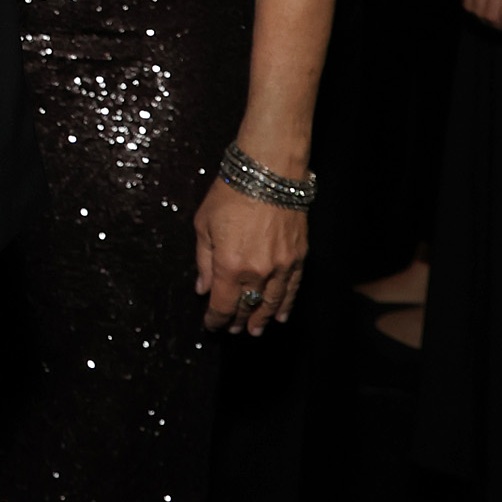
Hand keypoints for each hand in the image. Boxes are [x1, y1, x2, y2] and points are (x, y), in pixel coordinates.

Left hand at [194, 179, 307, 335]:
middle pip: (247, 307)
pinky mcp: (299, 257)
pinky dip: (287, 304)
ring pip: (272, 302)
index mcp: (230, 266)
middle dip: (238, 320)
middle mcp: (258, 272)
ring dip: (263, 319)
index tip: (212, 324)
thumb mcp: (204, 224)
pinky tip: (282, 315)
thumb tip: (203, 288)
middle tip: (234, 329)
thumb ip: (204, 261)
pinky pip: (293, 288)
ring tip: (256, 330)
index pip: (223, 305)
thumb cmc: (231, 192)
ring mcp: (282, 266)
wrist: (269, 171)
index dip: (216, 319)